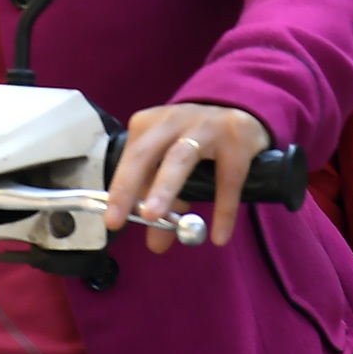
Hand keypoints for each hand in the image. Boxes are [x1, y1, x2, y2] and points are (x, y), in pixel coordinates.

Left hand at [105, 103, 270, 252]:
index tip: (112, 220)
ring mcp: (205, 125)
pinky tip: (219, 236)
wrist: (240, 109)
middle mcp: (173, 120)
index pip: (130, 158)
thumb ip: (163, 201)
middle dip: (129, 185)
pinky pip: (227, 178)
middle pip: (145, 153)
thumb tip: (156, 244)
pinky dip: (223, 209)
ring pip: (180, 157)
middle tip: (120, 218)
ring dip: (164, 188)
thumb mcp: (175, 165)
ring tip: (154, 219)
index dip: (119, 188)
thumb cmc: (197, 140)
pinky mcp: (236, 136)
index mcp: (151, 125)